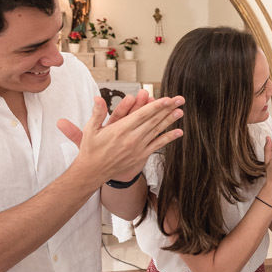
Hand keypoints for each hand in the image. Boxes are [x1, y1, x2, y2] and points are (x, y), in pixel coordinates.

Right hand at [58, 95, 184, 184]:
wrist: (93, 172)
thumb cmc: (91, 149)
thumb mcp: (90, 130)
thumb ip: (97, 113)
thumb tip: (98, 98)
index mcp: (120, 130)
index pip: (141, 115)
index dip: (155, 107)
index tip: (166, 99)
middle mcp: (131, 139)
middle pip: (153, 121)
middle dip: (167, 109)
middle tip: (179, 100)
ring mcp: (138, 148)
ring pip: (157, 131)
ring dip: (169, 121)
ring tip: (180, 111)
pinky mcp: (141, 155)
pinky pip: (157, 145)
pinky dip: (168, 138)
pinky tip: (178, 132)